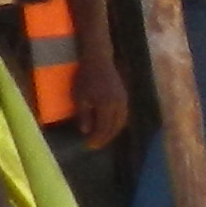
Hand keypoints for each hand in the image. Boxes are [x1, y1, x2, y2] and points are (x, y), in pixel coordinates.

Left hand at [71, 31, 132, 149]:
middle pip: (114, 128)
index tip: (88, 145)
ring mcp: (124, 102)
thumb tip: (86, 131)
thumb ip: (84, 115)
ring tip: (102, 137)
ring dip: (112, 132)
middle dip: (105, 138)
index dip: (97, 139)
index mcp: (106, 106)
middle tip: (95, 144)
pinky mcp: (125, 98)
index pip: (104, 128)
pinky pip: (123, 116)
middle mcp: (119, 106)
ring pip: (121, 123)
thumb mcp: (80, 97)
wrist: (99, 61)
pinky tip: (110, 125)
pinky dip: (117, 124)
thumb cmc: (86, 77)